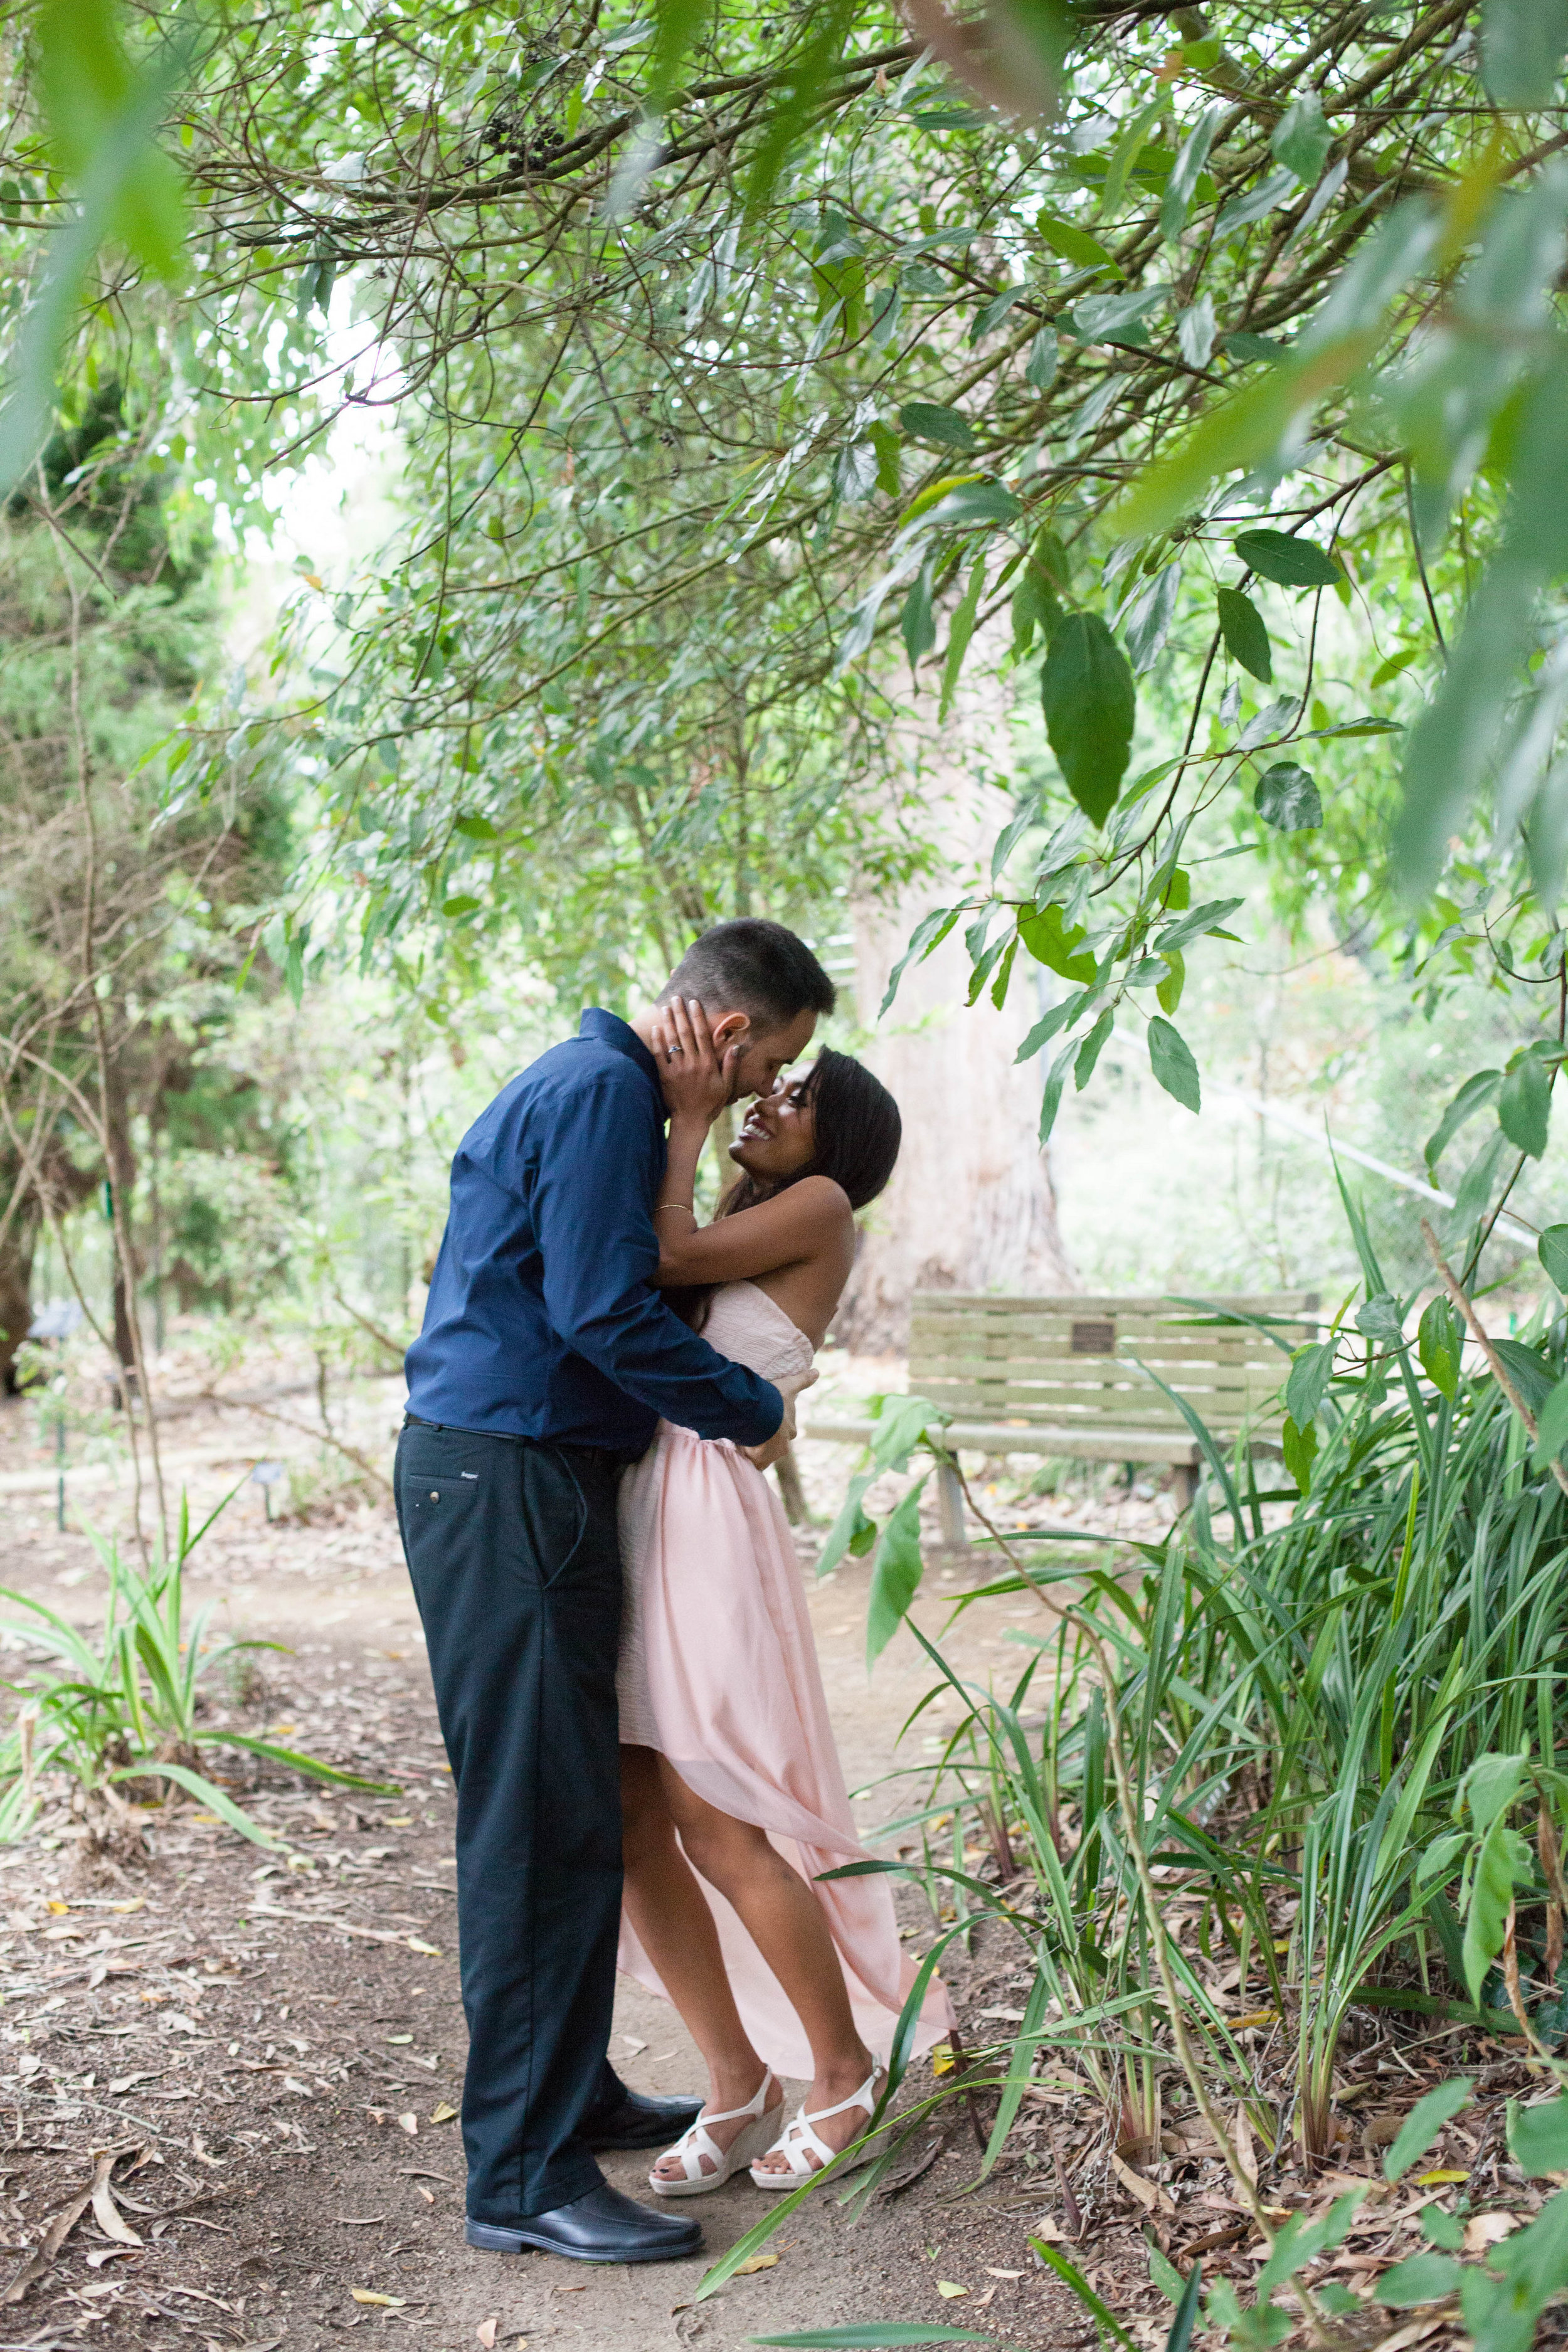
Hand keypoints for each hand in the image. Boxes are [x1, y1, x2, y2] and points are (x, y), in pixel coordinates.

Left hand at [652, 997, 737, 1126]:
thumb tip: (736, 1047)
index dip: (698, 1016)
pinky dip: (657, 1041)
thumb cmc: (711, 1104)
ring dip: (668, 1022)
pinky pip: (659, 1055)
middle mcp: (692, 1063)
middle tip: (676, 998)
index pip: (702, 1034)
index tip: (694, 1003)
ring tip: (665, 1008)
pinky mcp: (665, 1077)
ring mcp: (677, 1069)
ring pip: (672, 1040)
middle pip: (685, 1033)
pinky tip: (656, 1028)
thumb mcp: (726, 1086)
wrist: (691, 1121)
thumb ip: (731, 1066)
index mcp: (708, 1064)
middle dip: (680, 1013)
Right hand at [743, 1366, 816, 1472]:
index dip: (776, 1425)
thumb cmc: (775, 1400)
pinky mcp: (758, 1461)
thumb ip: (803, 1380)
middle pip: (774, 1444)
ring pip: (763, 1454)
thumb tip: (817, 1371)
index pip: (785, 1431)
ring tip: (744, 1437)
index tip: (766, 1418)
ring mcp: (770, 1455)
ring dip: (755, 1448)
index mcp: (790, 1431)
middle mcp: (783, 1446)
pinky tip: (739, 1449)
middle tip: (753, 1428)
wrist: (758, 1415)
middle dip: (766, 1439)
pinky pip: (752, 1462)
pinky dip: (747, 1457)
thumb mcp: (789, 1386)